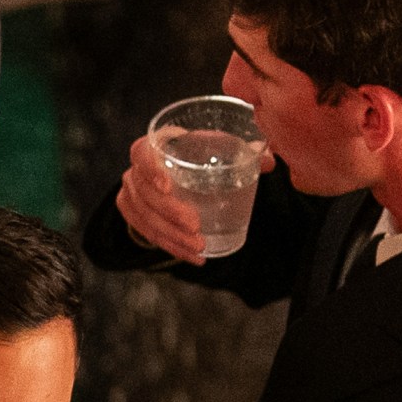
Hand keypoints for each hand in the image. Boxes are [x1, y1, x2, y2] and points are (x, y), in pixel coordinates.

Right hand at [110, 127, 261, 266]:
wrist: (174, 168)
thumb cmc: (197, 152)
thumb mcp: (216, 146)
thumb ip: (241, 150)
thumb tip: (268, 161)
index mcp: (155, 145)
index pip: (141, 153)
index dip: (151, 170)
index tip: (168, 187)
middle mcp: (137, 169)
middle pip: (144, 193)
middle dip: (170, 212)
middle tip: (195, 226)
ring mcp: (132, 193)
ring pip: (144, 217)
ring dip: (171, 235)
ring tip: (198, 245)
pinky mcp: (134, 213)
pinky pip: (146, 233)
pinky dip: (170, 247)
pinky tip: (191, 257)